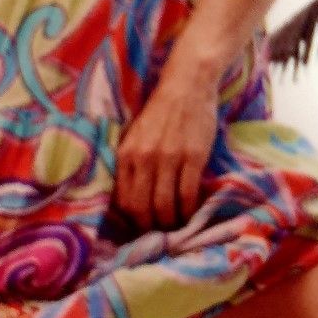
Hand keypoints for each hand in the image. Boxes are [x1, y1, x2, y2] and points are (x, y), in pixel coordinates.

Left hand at [111, 74, 218, 232]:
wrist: (186, 85)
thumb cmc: (159, 111)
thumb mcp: (134, 135)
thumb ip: (129, 163)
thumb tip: (127, 198)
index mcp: (126, 153)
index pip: (123, 200)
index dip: (132, 220)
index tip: (140, 226)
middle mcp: (145, 158)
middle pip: (142, 208)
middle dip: (150, 227)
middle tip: (158, 232)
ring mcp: (170, 158)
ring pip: (166, 206)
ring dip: (171, 222)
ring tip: (176, 225)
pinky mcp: (193, 157)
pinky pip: (188, 194)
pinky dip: (189, 210)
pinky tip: (191, 213)